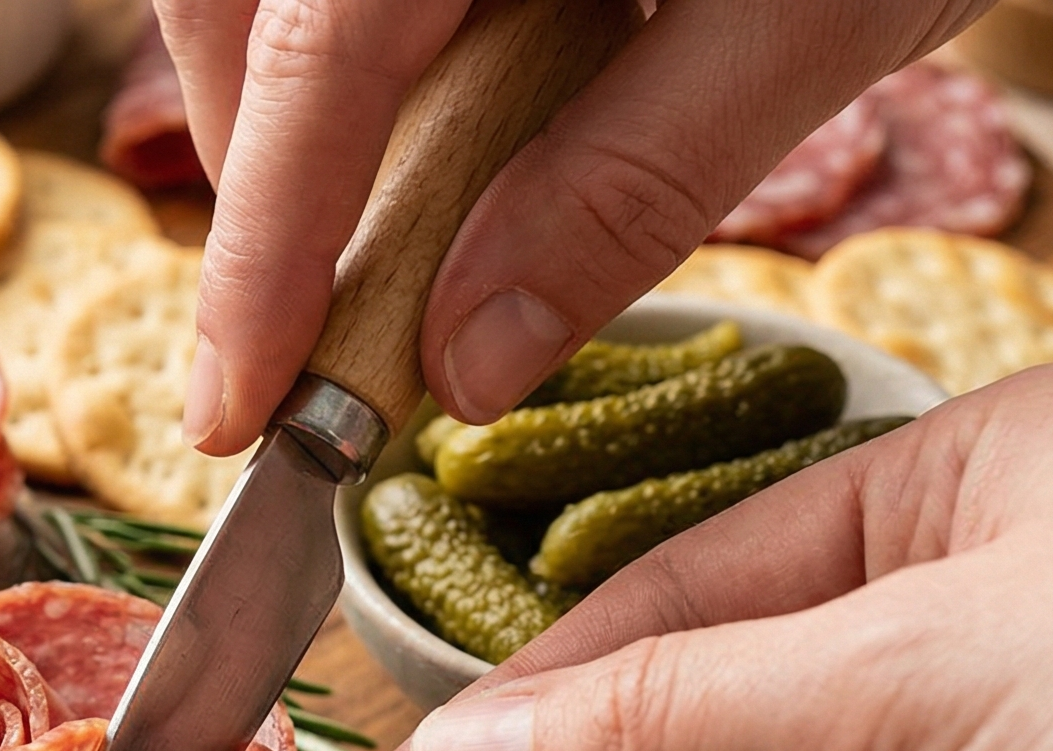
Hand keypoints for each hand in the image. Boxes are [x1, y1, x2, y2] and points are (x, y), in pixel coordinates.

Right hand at [158, 0, 994, 448]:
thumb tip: (465, 363)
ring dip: (298, 116)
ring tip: (387, 227)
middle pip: (243, 16)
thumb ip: (628, 187)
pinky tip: (444, 113)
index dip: (262, 252)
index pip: (314, 62)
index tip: (241, 410)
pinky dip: (359, 53)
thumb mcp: (811, 19)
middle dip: (263, 181)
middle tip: (321, 325)